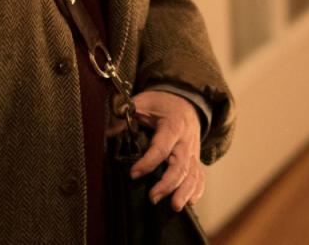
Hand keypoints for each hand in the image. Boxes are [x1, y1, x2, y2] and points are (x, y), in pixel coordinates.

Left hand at [122, 90, 203, 209]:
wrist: (186, 101)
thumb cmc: (161, 104)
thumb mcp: (142, 102)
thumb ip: (125, 114)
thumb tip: (108, 132)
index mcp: (173, 125)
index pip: (162, 147)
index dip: (148, 162)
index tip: (133, 174)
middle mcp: (186, 141)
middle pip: (181, 164)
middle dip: (168, 183)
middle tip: (152, 198)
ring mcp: (193, 152)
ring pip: (193, 174)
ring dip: (185, 191)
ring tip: (174, 207)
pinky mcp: (196, 160)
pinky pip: (200, 177)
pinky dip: (197, 191)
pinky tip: (189, 204)